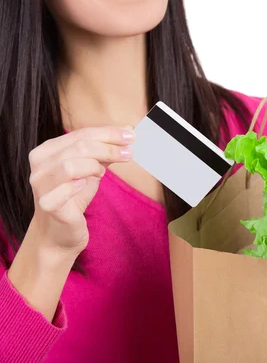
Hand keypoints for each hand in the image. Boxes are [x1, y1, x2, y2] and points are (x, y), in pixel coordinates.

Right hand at [26, 126, 134, 254]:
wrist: (60, 232)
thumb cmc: (74, 197)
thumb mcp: (91, 170)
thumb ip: (105, 151)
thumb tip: (128, 130)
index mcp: (48, 151)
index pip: (81, 134)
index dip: (108, 133)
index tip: (131, 136)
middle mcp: (40, 165)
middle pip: (79, 147)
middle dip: (109, 148)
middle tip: (129, 153)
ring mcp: (41, 185)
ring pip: (70, 165)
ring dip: (94, 166)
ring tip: (102, 173)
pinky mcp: (48, 205)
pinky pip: (62, 191)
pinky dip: (75, 186)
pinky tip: (83, 185)